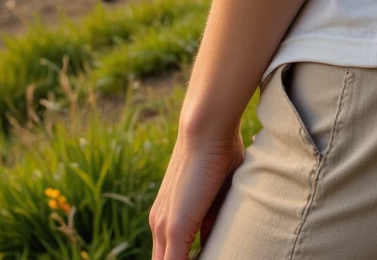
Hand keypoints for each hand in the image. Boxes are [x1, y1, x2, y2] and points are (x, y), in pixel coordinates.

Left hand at [149, 122, 244, 258]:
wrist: (207, 128)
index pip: (168, 258)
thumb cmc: (218, 153)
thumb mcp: (217, 198)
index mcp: (167, 218)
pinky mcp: (173, 229)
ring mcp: (162, 228)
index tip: (200, 259)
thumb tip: (216, 241)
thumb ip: (212, 222)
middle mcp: (158, 225)